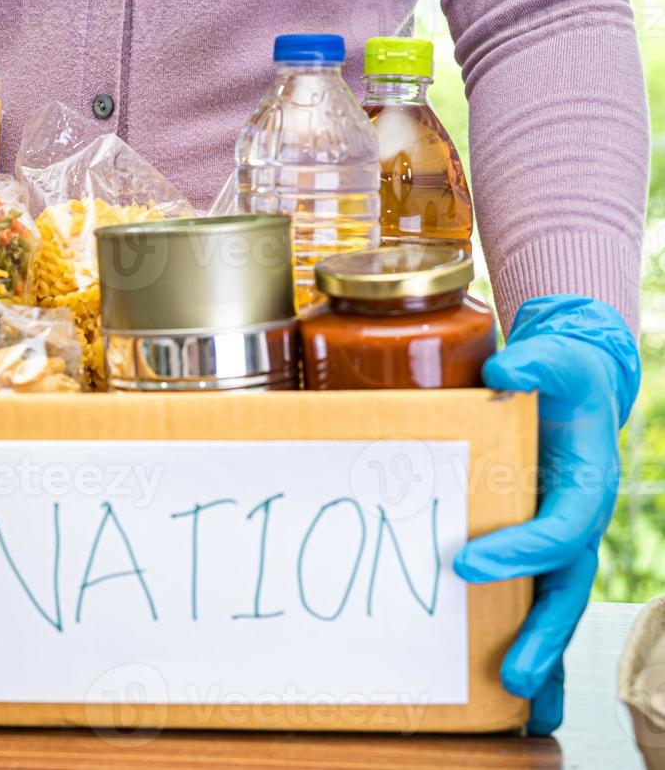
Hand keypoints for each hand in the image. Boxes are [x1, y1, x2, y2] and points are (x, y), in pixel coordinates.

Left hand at [453, 295, 639, 735]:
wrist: (567, 384)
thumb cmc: (559, 374)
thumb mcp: (553, 358)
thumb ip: (533, 360)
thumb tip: (502, 368)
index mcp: (586, 486)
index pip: (561, 530)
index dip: (521, 551)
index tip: (468, 563)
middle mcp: (576, 522)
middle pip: (565, 589)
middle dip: (542, 635)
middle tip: (514, 677)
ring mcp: (555, 539)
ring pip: (550, 604)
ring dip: (536, 650)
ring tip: (514, 695)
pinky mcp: (531, 544)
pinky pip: (528, 595)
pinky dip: (521, 635)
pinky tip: (503, 679)